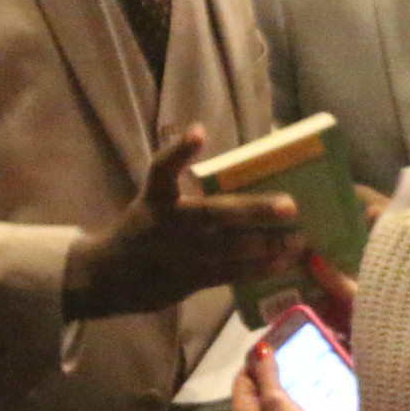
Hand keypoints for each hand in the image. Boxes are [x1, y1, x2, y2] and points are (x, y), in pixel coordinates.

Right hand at [61, 126, 299, 321]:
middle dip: (254, 210)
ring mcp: (183, 254)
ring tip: (298, 239)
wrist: (111, 277)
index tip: (199, 132)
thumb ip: (185, 185)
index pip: (162, 169)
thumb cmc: (144, 230)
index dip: (179, 151)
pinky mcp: (193, 278)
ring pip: (231, 248)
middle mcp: (170, 224)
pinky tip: (284, 261)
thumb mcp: (154, 202)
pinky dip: (259, 268)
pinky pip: (232, 273)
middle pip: (215, 214)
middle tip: (290, 205)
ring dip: (267, 244)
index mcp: (156, 198)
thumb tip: (234, 167)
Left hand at [229, 337, 337, 410]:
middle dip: (269, 372)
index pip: (242, 378)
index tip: (275, 347)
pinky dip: (287, 402)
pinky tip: (302, 396)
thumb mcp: (276, 400)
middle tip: (289, 357)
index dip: (255, 361)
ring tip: (298, 372)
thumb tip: (259, 348)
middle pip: (254, 389)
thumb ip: (267, 374)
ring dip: (280, 387)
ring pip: (268, 401)